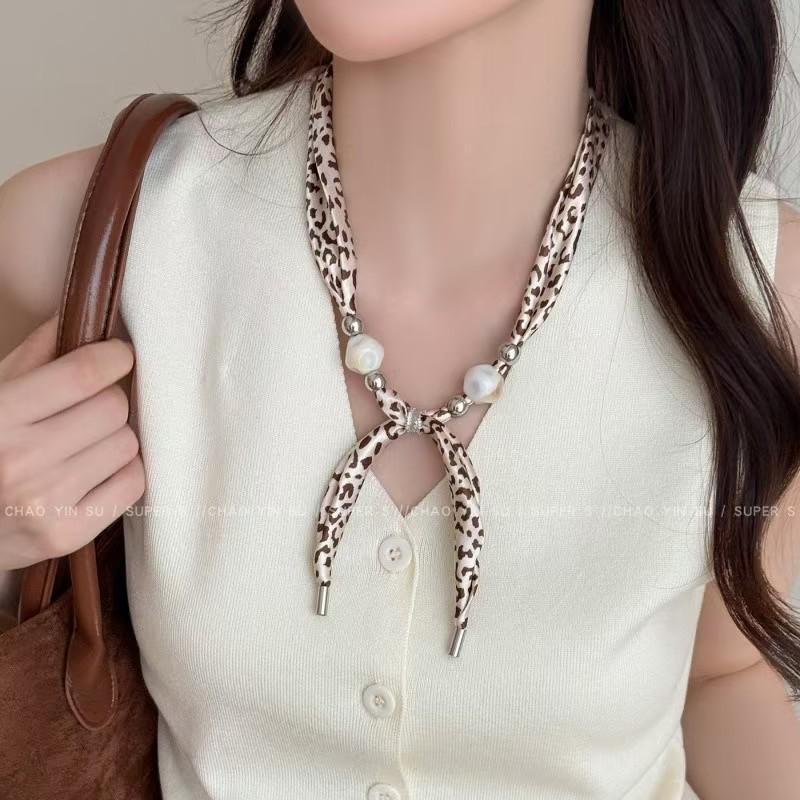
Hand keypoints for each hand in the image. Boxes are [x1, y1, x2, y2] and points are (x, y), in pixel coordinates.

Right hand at [0, 314, 143, 568]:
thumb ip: (34, 356)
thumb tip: (82, 314)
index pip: (83, 375)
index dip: (113, 357)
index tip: (118, 355)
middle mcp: (20, 461)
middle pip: (113, 408)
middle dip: (109, 400)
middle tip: (92, 407)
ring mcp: (46, 503)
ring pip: (127, 444)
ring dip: (115, 437)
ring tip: (86, 444)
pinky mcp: (67, 534)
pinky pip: (133, 483)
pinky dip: (123, 472)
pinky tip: (96, 472)